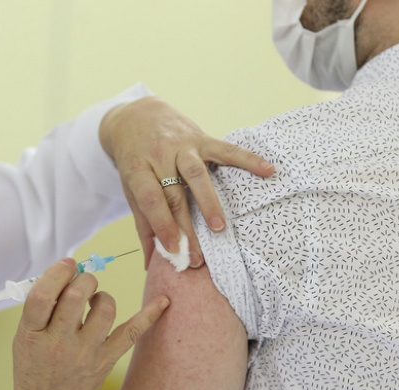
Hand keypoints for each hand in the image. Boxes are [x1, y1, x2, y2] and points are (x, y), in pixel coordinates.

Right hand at [12, 258, 169, 389]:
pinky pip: (132, 332)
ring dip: (102, 295)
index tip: (68, 265)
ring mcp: (85, 353)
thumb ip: (41, 306)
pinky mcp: (106, 360)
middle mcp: (58, 344)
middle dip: (84, 279)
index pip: (42, 296)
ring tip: (94, 301)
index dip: (57, 273)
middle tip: (83, 282)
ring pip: (105, 308)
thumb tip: (70, 270)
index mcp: (31, 334)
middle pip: (76, 297)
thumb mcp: (24, 337)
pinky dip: (149, 315)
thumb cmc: (34, 366)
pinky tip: (164, 301)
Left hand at [99, 96, 273, 268]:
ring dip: (209, 202)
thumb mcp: (131, 188)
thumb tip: (149, 263)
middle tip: (198, 256)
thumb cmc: (135, 159)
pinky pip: (226, 149)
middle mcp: (159, 155)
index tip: (173, 249)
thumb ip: (143, 224)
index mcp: (138, 168)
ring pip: (197, 174)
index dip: (162, 225)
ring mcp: (182, 145)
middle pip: (175, 194)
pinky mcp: (201, 137)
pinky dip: (248, 159)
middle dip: (187, 227)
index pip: (151, 199)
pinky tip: (267, 170)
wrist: (137, 116)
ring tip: (219, 228)